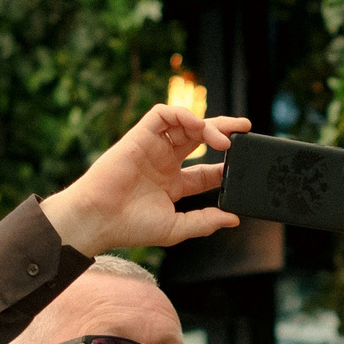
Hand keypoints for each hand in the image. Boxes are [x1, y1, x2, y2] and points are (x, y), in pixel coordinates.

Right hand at [40, 105, 250, 255]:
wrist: (99, 220)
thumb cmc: (131, 227)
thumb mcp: (177, 228)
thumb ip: (205, 222)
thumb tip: (234, 219)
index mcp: (173, 184)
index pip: (206, 170)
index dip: (226, 167)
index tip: (243, 168)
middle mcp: (165, 162)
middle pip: (200, 139)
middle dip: (224, 131)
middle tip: (245, 129)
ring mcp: (153, 148)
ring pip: (185, 124)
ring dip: (207, 125)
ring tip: (224, 139)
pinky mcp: (139, 136)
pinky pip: (162, 115)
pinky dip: (182, 114)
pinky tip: (198, 126)